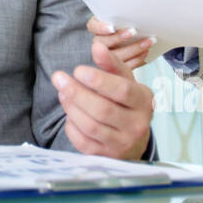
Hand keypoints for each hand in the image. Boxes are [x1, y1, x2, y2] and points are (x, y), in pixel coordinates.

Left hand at [52, 41, 153, 159]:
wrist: (134, 139)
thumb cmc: (126, 102)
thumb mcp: (124, 80)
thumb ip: (111, 63)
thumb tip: (97, 46)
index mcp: (144, 102)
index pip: (123, 91)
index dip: (99, 80)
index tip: (77, 69)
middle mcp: (137, 125)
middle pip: (103, 110)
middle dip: (77, 92)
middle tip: (58, 77)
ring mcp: (122, 144)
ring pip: (91, 126)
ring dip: (71, 107)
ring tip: (62, 92)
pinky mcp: (106, 156)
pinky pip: (83, 142)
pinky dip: (71, 126)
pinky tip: (69, 113)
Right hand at [87, 17, 154, 70]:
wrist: (139, 34)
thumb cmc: (129, 21)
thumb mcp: (123, 15)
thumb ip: (122, 13)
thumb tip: (131, 6)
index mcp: (97, 28)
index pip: (93, 26)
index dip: (101, 28)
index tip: (112, 27)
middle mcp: (99, 44)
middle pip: (103, 43)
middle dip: (119, 38)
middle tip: (134, 32)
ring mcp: (108, 57)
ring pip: (116, 56)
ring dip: (133, 48)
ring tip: (148, 41)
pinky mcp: (118, 68)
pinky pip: (125, 66)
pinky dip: (137, 59)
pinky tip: (146, 52)